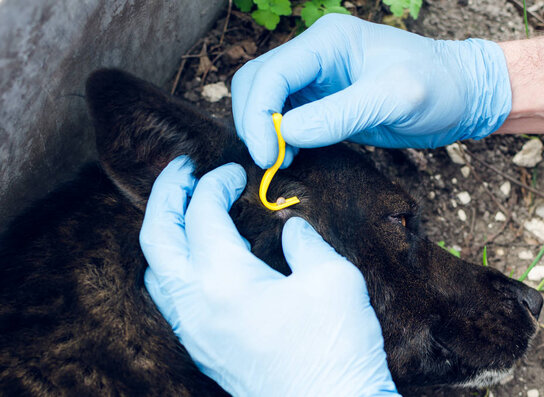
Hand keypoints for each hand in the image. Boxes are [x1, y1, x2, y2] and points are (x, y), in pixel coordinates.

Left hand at [140, 156, 399, 396]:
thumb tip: (289, 228)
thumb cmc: (336, 349)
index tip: (234, 171)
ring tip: (187, 210)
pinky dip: (177, 265)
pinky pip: (172, 299)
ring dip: (167, 233)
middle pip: (157, 238)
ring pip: (157, 272)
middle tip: (183, 170)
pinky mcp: (206, 351)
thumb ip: (304, 243)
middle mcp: (196, 307)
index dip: (216, 183)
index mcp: (223, 281)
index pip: (202, 215)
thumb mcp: (333, 279)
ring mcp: (196, 334)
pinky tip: (202, 259)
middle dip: (166, 195)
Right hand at [232, 14, 511, 168]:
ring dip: (263, 131)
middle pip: (257, 82)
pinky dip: (279, 138)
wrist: (459, 95)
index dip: (258, 115)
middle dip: (253, 122)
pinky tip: (292, 157)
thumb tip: (286, 134)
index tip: (267, 156)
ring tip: (281, 162)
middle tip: (270, 162)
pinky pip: (284, 116)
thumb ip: (340, 114)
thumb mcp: (394, 98)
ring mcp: (316, 76)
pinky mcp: (322, 100)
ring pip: (265, 99)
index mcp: (328, 40)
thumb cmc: (437, 87)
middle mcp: (315, 54)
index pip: (271, 72)